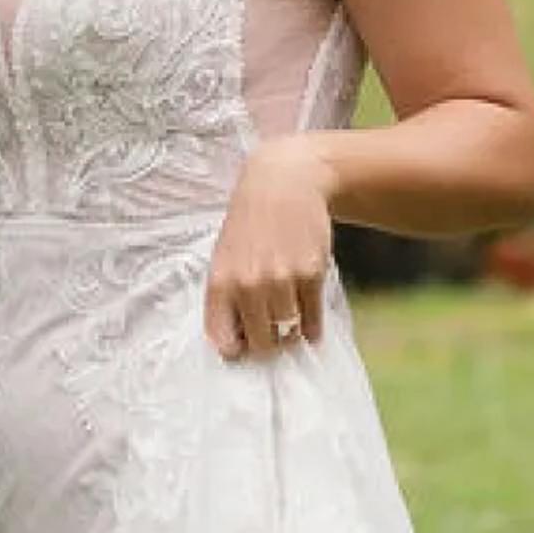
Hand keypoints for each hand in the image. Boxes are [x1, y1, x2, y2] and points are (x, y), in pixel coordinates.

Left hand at [206, 134, 338, 359]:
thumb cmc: (250, 222)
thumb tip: (236, 340)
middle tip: (271, 341)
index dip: (234, 350)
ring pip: (288, 331)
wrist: (284, 182)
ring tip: (289, 327)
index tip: (242, 348)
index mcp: (221, 281)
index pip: (222, 338)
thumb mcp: (224, 254)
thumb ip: (227, 295)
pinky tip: (309, 327)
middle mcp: (249, 284)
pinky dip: (312, 328)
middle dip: (266, 346)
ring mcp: (282, 279)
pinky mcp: (311, 273)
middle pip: (260, 342)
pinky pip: (313, 318)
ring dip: (290, 335)